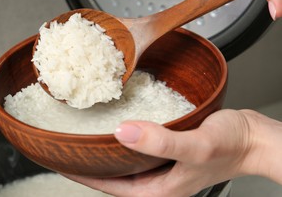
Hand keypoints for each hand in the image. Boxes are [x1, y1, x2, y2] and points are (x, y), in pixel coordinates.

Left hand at [65, 109, 281, 196]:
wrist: (253, 137)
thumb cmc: (232, 146)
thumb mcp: (195, 146)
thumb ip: (160, 142)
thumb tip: (122, 133)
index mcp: (157, 188)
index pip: (109, 186)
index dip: (82, 176)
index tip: (60, 162)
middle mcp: (155, 178)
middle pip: (112, 174)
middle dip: (88, 163)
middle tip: (66, 146)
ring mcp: (160, 164)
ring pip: (123, 159)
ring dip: (104, 149)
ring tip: (83, 135)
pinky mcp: (166, 149)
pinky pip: (137, 145)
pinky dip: (123, 136)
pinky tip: (117, 124)